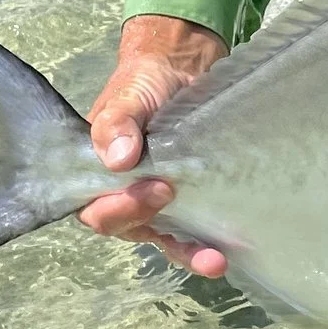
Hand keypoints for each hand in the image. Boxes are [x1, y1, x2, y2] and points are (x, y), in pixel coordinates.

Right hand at [80, 14, 228, 275]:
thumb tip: (119, 159)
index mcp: (95, 177)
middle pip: (131, 228)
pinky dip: (208, 243)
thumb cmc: (144, 82)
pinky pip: (193, 230)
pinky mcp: (189, 200)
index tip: (154, 187)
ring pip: (166, 237)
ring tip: (215, 262)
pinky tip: (232, 250)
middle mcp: (123, 196)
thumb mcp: (127, 97)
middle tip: (177, 198)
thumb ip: (117, 124)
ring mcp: (157, 202)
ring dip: (189, 253)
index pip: (97, 209)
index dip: (121, 208)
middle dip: (156, 229)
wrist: (183, 66)